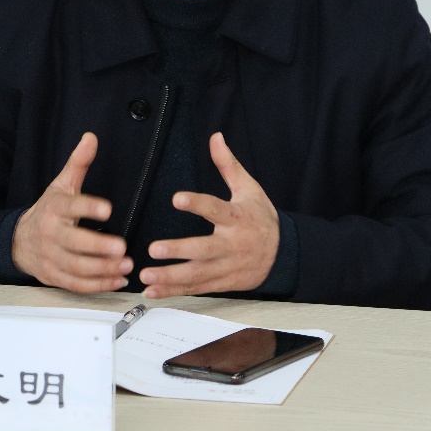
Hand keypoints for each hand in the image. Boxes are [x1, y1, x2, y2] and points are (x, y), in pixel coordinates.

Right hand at [12, 132, 131, 292]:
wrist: (20, 241)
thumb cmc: (49, 211)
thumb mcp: (61, 185)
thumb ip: (79, 163)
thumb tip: (91, 138)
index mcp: (54, 208)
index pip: (70, 207)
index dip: (88, 207)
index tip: (108, 209)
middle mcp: (50, 234)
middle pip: (73, 243)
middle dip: (98, 247)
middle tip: (122, 247)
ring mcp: (51, 258)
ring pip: (76, 268)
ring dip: (103, 269)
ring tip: (126, 265)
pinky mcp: (54, 277)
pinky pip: (76, 284)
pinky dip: (98, 285)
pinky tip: (117, 280)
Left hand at [139, 132, 279, 298]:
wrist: (284, 255)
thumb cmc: (261, 218)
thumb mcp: (249, 189)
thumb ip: (228, 165)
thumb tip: (215, 137)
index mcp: (238, 218)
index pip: (216, 209)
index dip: (197, 203)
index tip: (177, 198)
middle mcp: (232, 245)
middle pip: (204, 250)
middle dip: (179, 251)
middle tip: (154, 249)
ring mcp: (227, 267)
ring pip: (197, 275)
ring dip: (170, 278)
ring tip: (146, 276)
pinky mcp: (222, 283)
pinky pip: (196, 289)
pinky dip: (174, 292)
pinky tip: (152, 291)